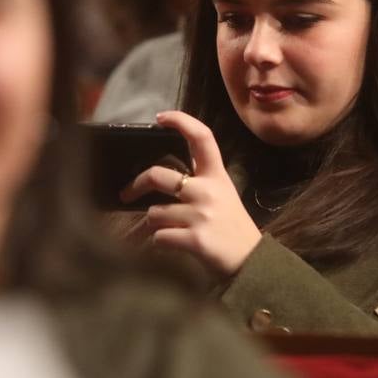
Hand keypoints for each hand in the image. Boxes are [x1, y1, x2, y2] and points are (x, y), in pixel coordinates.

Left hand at [124, 110, 261, 276]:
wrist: (251, 260)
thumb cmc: (232, 227)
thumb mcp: (223, 195)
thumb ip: (198, 182)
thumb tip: (158, 178)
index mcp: (216, 176)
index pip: (202, 137)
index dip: (181, 121)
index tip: (161, 117)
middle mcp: (208, 191)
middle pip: (158, 175)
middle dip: (136, 185)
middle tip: (127, 194)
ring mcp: (201, 215)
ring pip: (154, 213)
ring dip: (155, 224)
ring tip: (169, 230)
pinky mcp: (195, 239)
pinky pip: (159, 237)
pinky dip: (161, 242)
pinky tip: (174, 244)